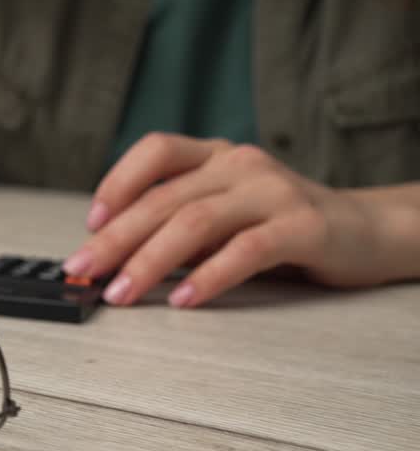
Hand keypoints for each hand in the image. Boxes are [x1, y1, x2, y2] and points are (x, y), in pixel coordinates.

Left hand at [63, 133, 394, 307]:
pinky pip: (245, 250)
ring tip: (122, 293)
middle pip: (164, 199)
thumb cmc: (279, 226)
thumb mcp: (222, 213)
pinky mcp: (303, 225)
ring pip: (195, 222)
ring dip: (149, 261)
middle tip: (84, 271)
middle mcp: (240, 163)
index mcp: (214, 155)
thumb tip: (109, 258)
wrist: (366, 231)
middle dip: (115, 239)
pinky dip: (208, 276)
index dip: (117, 183)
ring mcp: (273, 190)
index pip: (155, 151)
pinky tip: (182, 300)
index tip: (89, 223)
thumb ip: (175, 226)